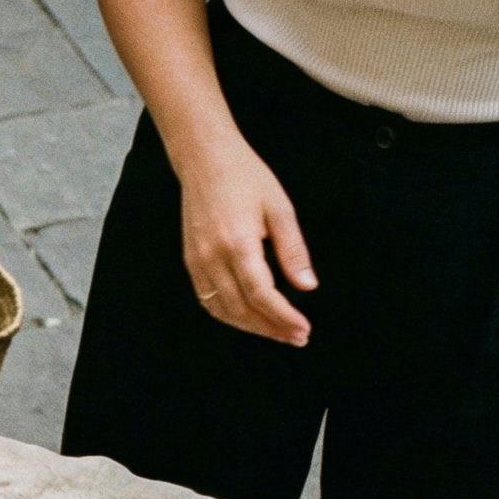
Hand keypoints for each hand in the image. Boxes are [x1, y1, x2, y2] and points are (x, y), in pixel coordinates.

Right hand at [172, 134, 315, 345]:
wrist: (205, 160)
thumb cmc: (246, 178)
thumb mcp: (280, 208)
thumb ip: (293, 250)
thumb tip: (307, 286)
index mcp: (238, 244)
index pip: (262, 294)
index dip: (284, 317)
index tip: (303, 329)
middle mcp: (213, 258)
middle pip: (242, 309)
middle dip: (270, 328)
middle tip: (296, 338)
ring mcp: (198, 262)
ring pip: (222, 310)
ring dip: (250, 327)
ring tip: (277, 333)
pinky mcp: (191, 261)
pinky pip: (207, 300)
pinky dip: (228, 315)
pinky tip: (248, 318)